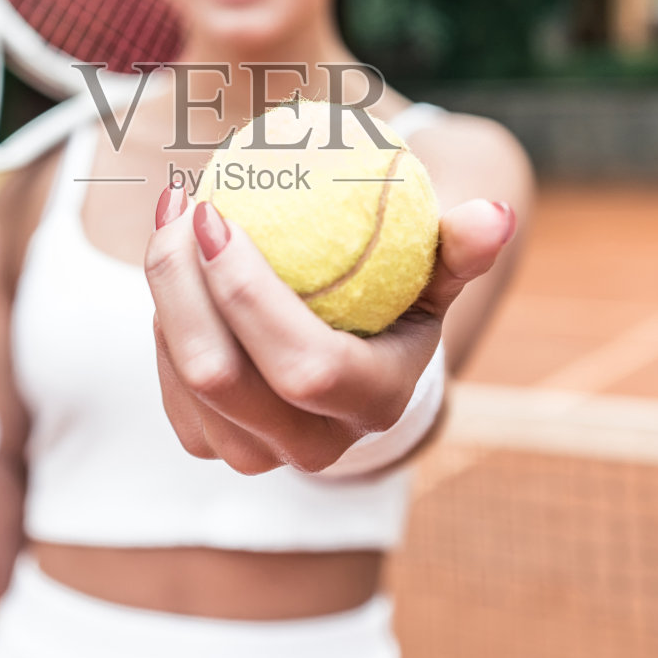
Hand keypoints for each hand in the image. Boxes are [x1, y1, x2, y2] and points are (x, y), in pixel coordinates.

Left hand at [144, 188, 514, 474]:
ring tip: (175, 210)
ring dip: (167, 289)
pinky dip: (163, 312)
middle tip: (184, 204)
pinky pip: (168, 380)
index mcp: (374, 404)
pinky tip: (171, 248)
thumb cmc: (400, 296)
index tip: (220, 214)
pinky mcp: (209, 441)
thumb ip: (460, 245)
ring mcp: (254, 452)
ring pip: (184, 378)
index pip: (304, 367)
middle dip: (183, 285)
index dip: (249, 296)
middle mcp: (312, 445)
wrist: (359, 360)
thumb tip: (494, 215)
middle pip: (220, 377)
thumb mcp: (435, 270)